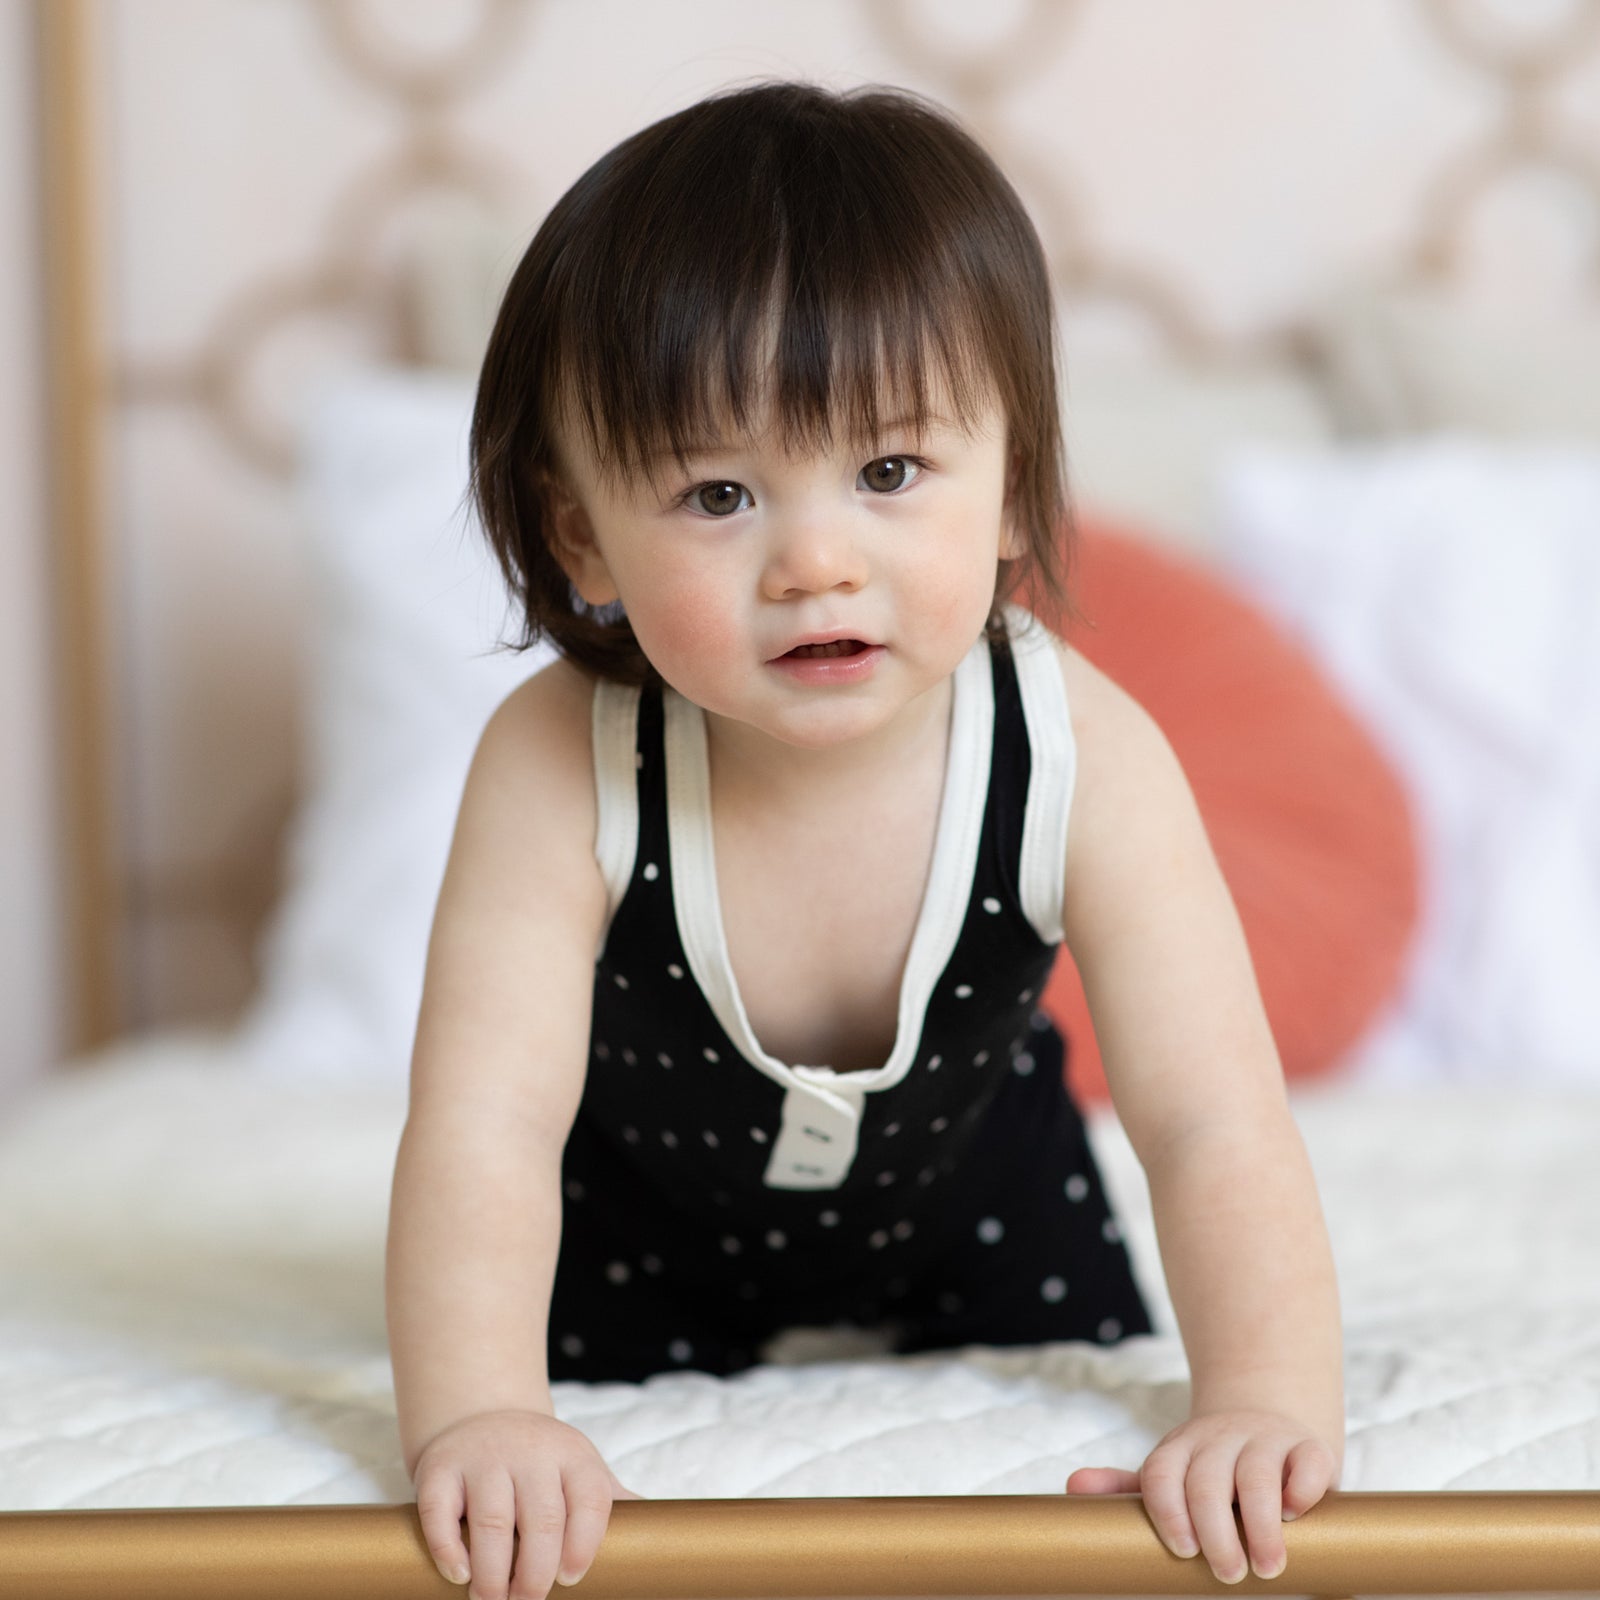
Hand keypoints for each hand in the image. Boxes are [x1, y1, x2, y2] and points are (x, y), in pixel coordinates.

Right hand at [413, 1408, 644, 1599]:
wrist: (483, 1416)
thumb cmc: (541, 1463)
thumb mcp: (582, 1470)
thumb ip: (616, 1503)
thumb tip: (664, 1537)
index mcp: (573, 1455)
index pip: (590, 1499)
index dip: (584, 1543)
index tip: (572, 1579)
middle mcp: (530, 1451)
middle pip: (542, 1520)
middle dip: (536, 1574)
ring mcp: (484, 1457)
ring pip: (491, 1523)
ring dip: (492, 1574)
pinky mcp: (440, 1468)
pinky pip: (440, 1513)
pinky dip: (448, 1549)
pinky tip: (459, 1574)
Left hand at [1063, 1409, 1337, 1583]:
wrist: (1264, 1420)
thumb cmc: (1211, 1467)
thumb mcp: (1170, 1474)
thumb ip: (1127, 1488)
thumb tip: (1073, 1485)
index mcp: (1179, 1449)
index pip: (1162, 1474)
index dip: (1168, 1512)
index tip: (1183, 1551)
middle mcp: (1218, 1440)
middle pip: (1208, 1481)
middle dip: (1215, 1530)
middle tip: (1227, 1575)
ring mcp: (1264, 1440)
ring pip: (1257, 1473)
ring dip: (1262, 1522)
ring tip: (1266, 1566)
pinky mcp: (1307, 1447)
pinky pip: (1307, 1460)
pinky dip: (1302, 1487)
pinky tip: (1298, 1513)